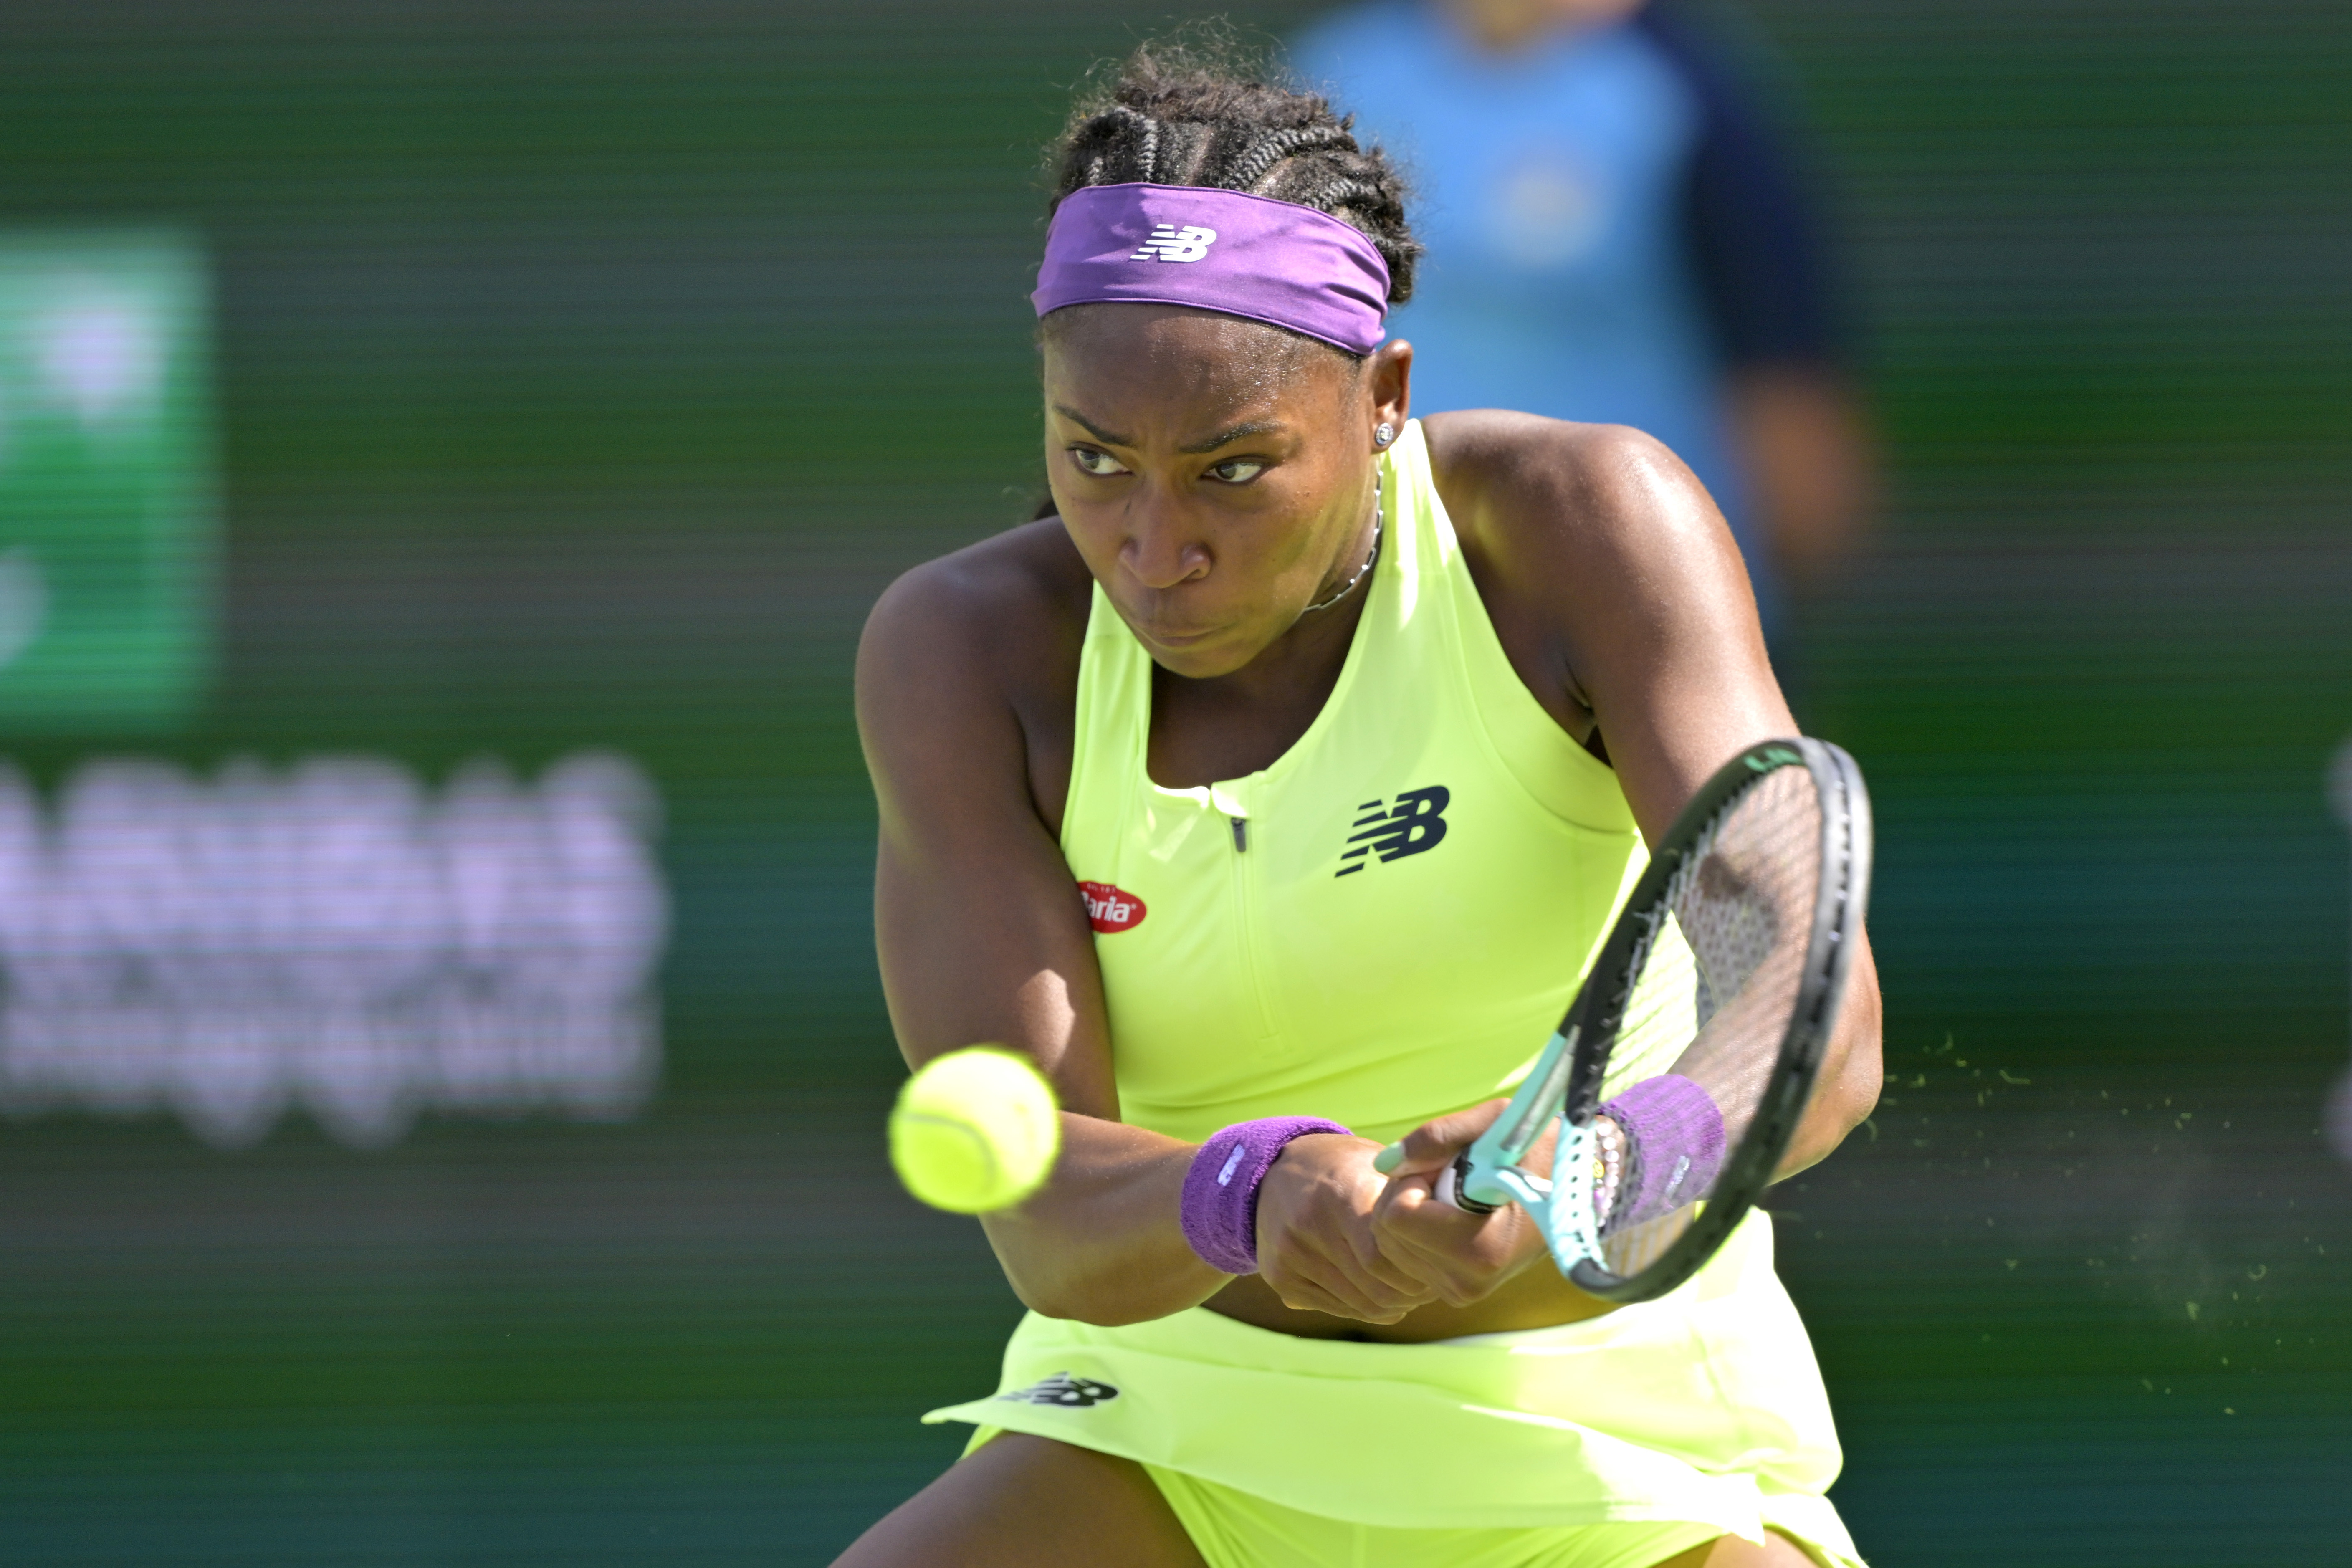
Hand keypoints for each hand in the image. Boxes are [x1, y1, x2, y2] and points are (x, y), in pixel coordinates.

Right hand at [1253, 1133, 1442, 1323]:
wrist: (1273, 1171)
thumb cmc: (1342, 1167)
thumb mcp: (1376, 1166)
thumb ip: (1409, 1200)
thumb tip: (1450, 1240)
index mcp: (1338, 1195)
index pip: (1386, 1257)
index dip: (1418, 1268)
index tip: (1436, 1264)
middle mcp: (1307, 1227)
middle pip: (1376, 1286)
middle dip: (1411, 1291)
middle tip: (1429, 1282)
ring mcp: (1289, 1257)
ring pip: (1361, 1304)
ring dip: (1393, 1303)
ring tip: (1408, 1287)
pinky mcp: (1281, 1278)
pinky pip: (1339, 1309)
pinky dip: (1366, 1306)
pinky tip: (1378, 1290)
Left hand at [1367, 1100, 1553, 1308]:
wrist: (1577, 1189)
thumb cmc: (1542, 1150)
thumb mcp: (1498, 1122)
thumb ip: (1438, 1136)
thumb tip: (1385, 1164)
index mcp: (1482, 1250)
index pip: (1398, 1217)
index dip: (1416, 1180)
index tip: (1449, 1167)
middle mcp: (1469, 1283)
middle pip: (1386, 1231)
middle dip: (1411, 1194)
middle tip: (1455, 1177)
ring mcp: (1461, 1291)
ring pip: (1389, 1244)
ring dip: (1414, 1209)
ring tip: (1461, 1194)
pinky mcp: (1455, 1291)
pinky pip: (1404, 1254)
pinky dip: (1419, 1228)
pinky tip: (1457, 1214)